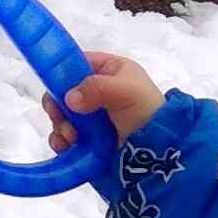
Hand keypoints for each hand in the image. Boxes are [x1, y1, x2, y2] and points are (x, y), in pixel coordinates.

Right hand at [45, 51, 163, 150]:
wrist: (161, 153)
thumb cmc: (148, 114)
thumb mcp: (127, 91)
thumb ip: (97, 88)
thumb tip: (69, 99)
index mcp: (109, 71)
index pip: (76, 63)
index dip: (62, 74)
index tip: (56, 91)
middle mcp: (97, 92)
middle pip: (63, 92)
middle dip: (58, 106)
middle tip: (62, 119)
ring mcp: (91, 117)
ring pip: (62, 116)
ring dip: (60, 126)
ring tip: (70, 138)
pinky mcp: (87, 140)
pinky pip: (65, 138)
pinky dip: (60, 142)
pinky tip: (65, 146)